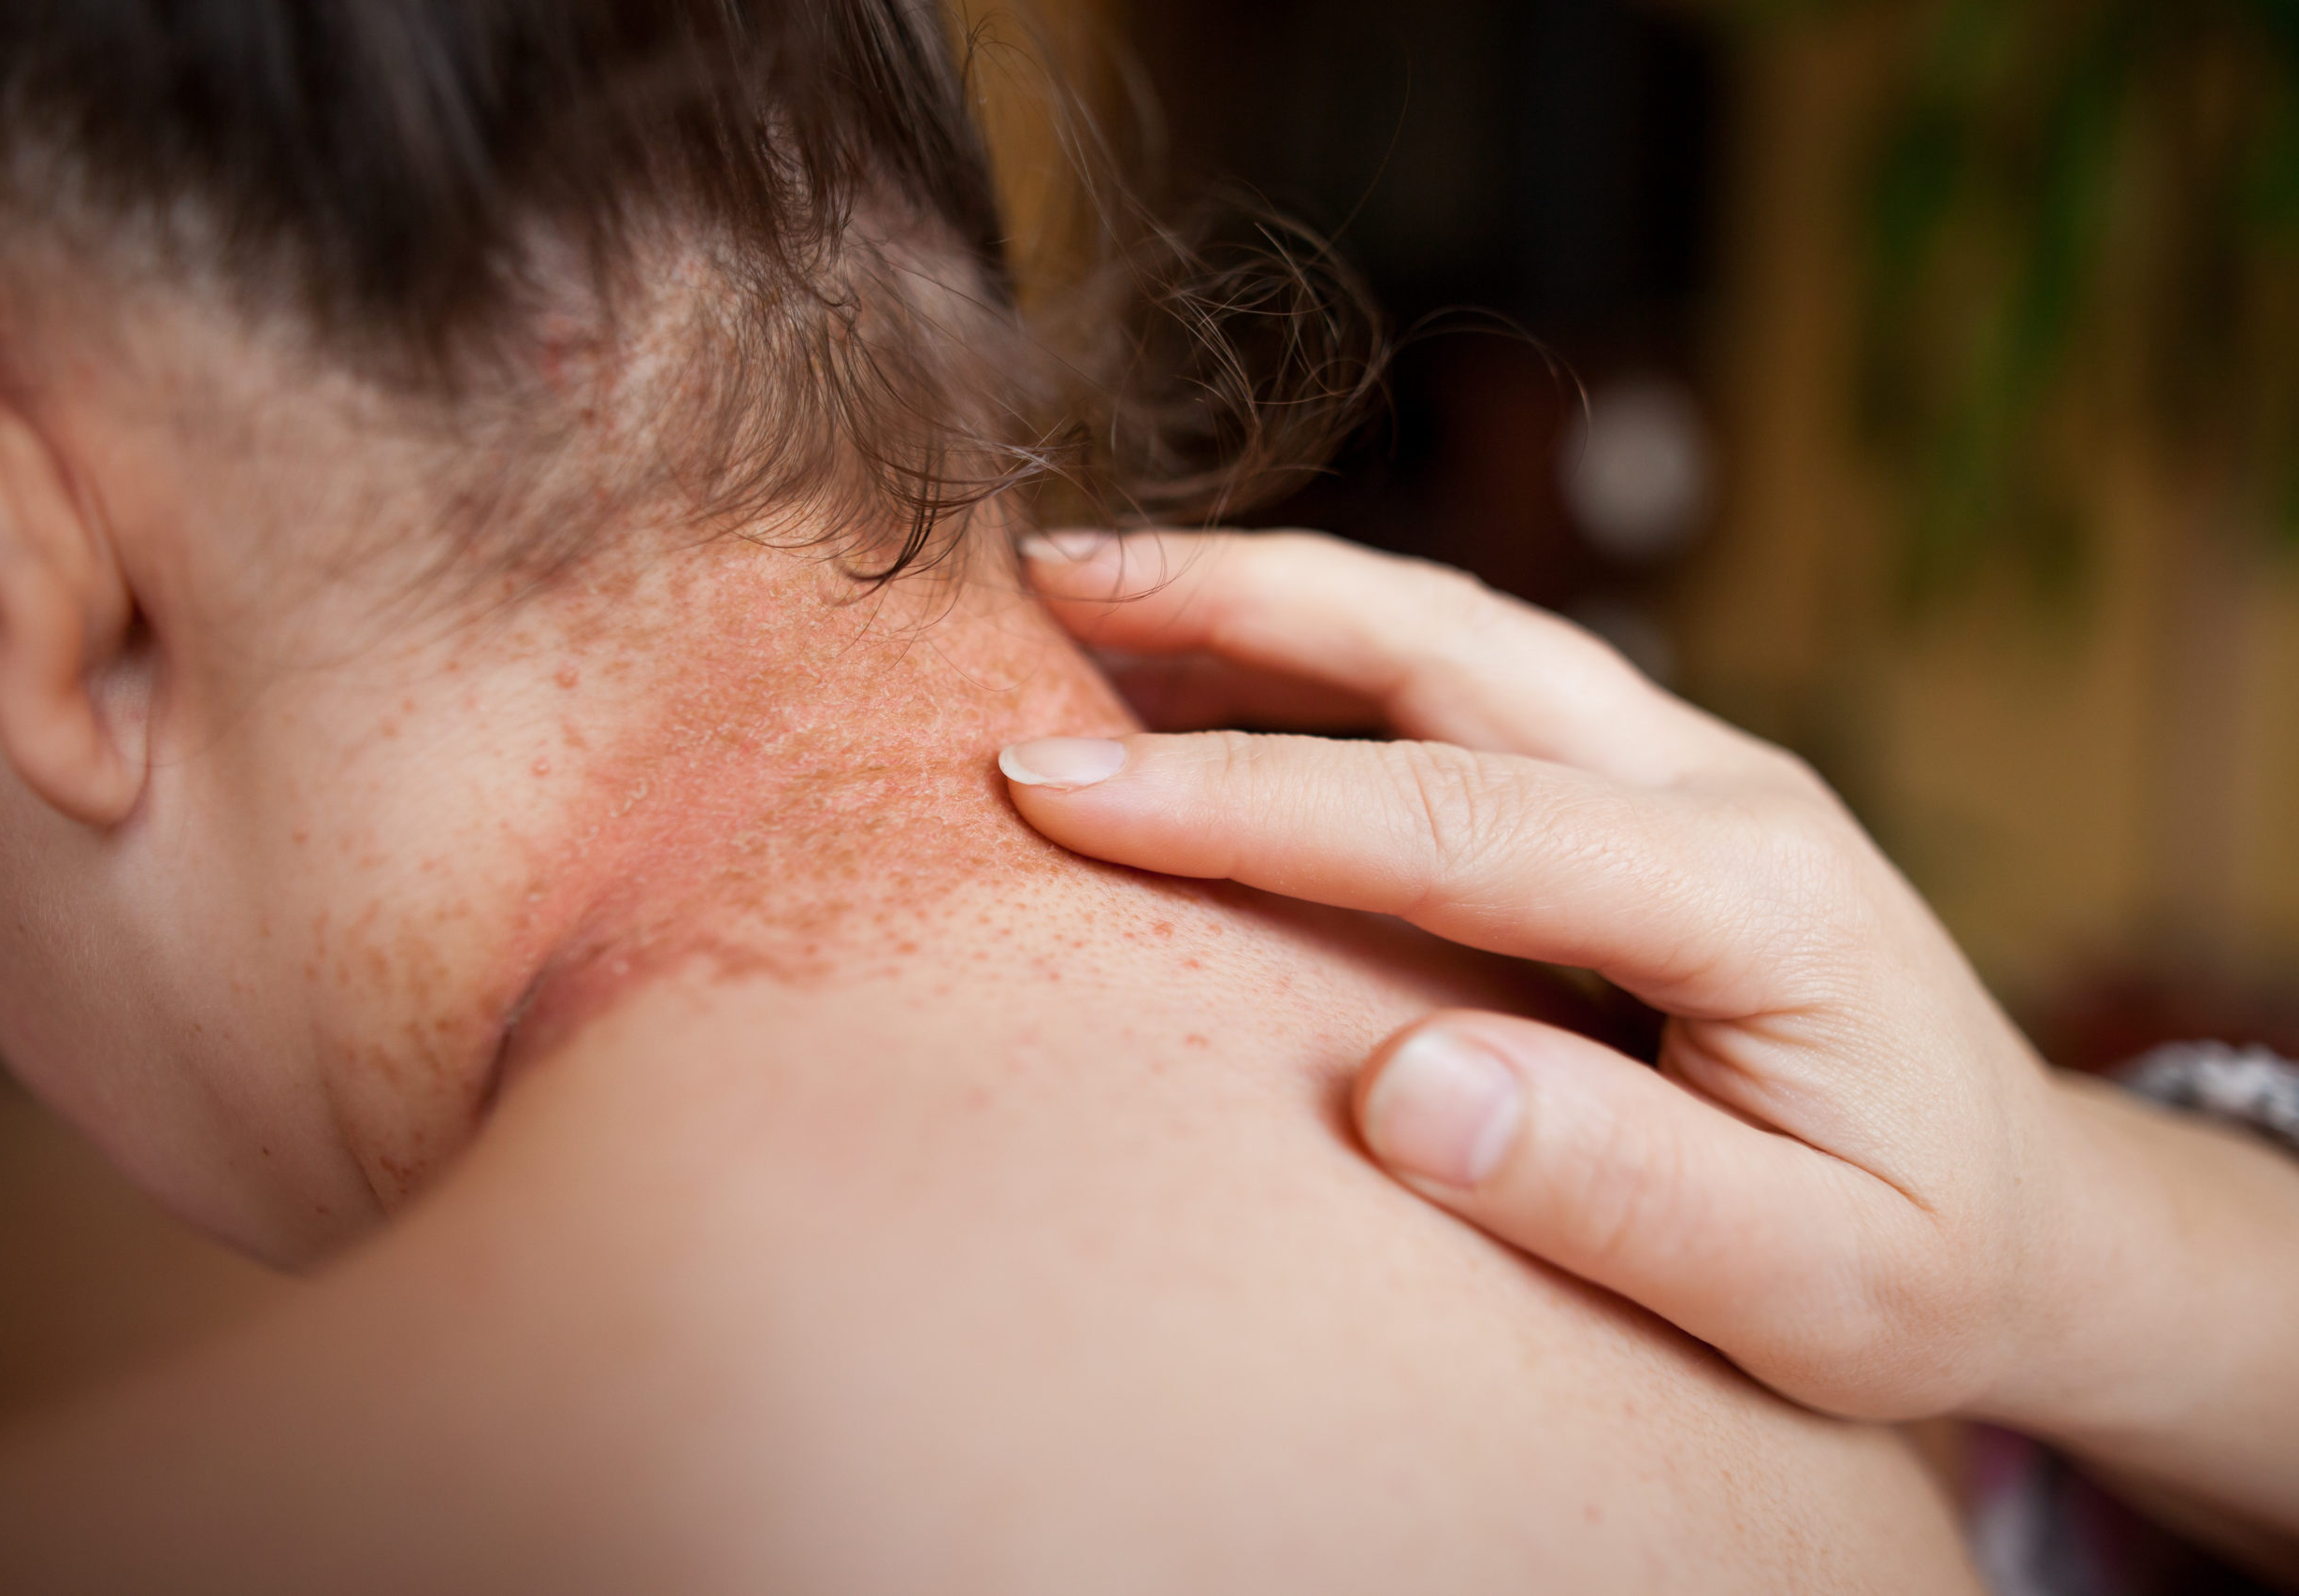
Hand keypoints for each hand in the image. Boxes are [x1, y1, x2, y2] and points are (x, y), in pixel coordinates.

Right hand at [1001, 528, 2086, 1426]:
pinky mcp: (1645, 788)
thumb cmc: (1918, 1263)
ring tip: (1088, 594)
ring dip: (1268, 600)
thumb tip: (1399, 1088)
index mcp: (1755, 899)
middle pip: (1449, 646)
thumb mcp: (1808, 1287)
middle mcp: (1718, 786)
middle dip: (1235, 601)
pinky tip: (1216, 672)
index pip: (1457, 820)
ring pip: (1450, 635)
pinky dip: (1323, 655)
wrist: (2038, 1212)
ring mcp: (1686, 766)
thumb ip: (1619, 1191)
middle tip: (1044, 581)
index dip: (1245, 799)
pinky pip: (1464, 686)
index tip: (1057, 791)